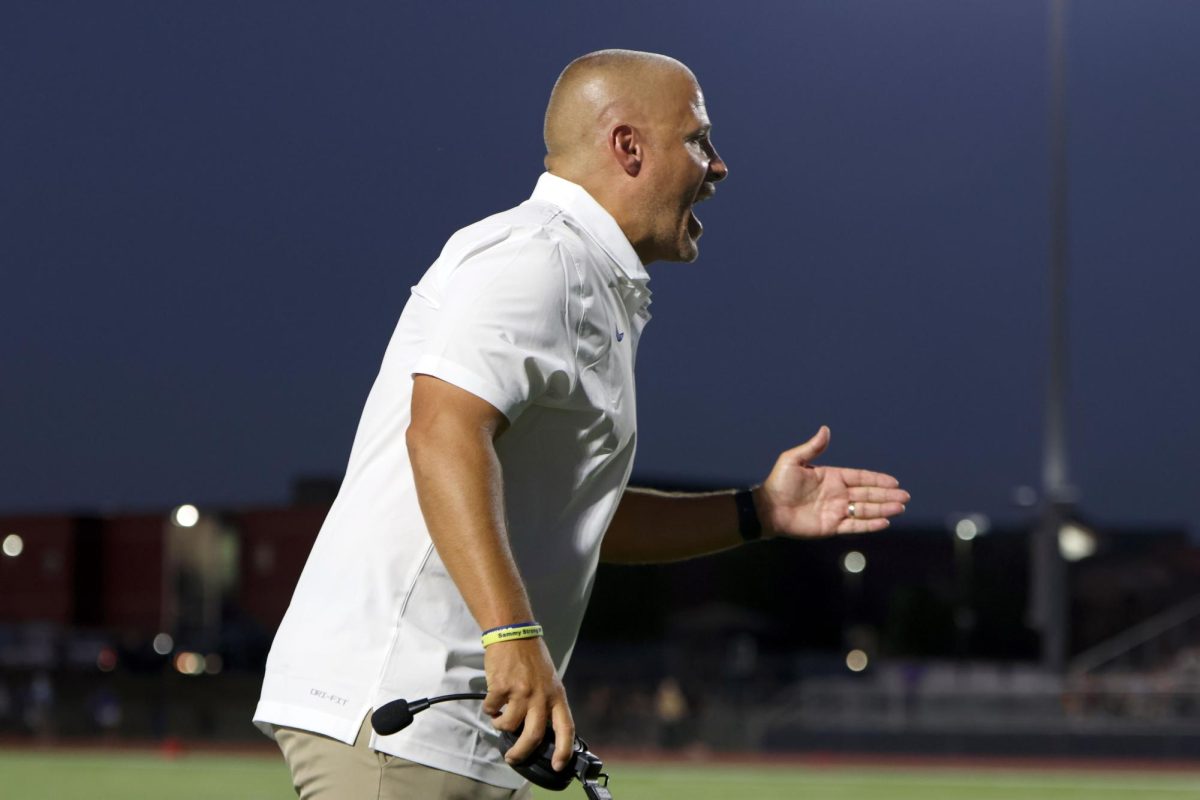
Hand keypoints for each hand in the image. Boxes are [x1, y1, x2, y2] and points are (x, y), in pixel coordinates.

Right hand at [483, 637, 575, 771]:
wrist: (514, 633)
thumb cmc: (532, 657)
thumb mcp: (549, 681)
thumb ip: (546, 703)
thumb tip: (538, 731)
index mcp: (556, 695)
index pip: (566, 727)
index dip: (564, 750)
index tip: (558, 765)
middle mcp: (540, 695)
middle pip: (534, 735)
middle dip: (522, 752)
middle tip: (512, 757)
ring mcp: (521, 691)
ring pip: (509, 725)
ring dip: (501, 725)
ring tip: (499, 718)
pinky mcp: (502, 686)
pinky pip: (491, 709)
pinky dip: (489, 709)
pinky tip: (492, 701)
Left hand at [755, 426, 908, 537]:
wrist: (767, 509)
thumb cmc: (778, 483)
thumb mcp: (793, 460)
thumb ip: (812, 448)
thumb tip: (825, 429)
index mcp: (832, 477)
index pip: (860, 477)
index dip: (877, 480)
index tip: (894, 482)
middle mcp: (837, 494)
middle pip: (868, 494)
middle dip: (887, 495)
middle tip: (905, 496)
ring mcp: (835, 511)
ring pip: (865, 510)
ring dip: (883, 509)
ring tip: (900, 508)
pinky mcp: (831, 526)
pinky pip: (854, 525)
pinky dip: (869, 525)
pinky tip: (884, 522)